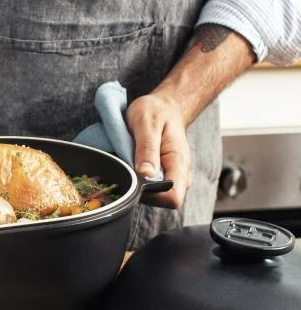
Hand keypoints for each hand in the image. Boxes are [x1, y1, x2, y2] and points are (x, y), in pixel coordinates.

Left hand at [126, 93, 191, 208]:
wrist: (164, 108)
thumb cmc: (156, 112)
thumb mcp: (147, 123)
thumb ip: (147, 149)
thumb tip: (145, 174)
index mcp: (179, 163)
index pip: (173, 197)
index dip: (153, 195)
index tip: (136, 179)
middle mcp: (179, 175)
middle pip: (161, 201)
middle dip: (141, 189)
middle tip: (129, 165)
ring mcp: (170, 178)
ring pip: (153, 197)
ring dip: (137, 184)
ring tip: (131, 161)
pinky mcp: (161, 178)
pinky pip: (148, 189)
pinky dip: (136, 181)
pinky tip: (132, 165)